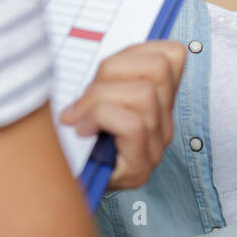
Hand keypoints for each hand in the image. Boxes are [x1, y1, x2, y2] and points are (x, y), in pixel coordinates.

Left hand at [60, 40, 186, 189]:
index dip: (134, 51)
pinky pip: (132, 123)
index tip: (104, 69)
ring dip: (100, 99)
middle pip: (157, 68)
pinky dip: (101, 118)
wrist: (63, 190)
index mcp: (159, 96)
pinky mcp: (141, 167)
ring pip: (144, 94)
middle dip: (110, 73)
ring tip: (79, 115)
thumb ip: (106, 72)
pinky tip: (83, 128)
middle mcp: (165, 121)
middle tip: (84, 97)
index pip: (172, 54)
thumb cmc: (75, 137)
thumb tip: (99, 47)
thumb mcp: (93, 92)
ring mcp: (157, 145)